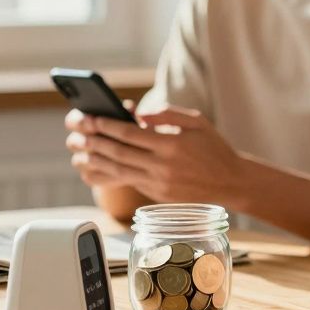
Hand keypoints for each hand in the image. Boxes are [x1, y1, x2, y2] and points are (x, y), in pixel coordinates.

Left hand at [64, 105, 242, 205]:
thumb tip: (140, 114)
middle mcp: (163, 166)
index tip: (92, 118)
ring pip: (118, 170)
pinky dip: (109, 174)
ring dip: (96, 159)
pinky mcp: (156, 195)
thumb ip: (168, 114)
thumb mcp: (197, 122)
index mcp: (172, 144)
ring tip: (80, 150)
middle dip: (95, 141)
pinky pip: (128, 182)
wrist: (231, 182)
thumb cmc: (215, 148)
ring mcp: (158, 183)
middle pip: (119, 152)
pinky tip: (96, 166)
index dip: (107, 126)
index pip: (130, 133)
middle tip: (78, 132)